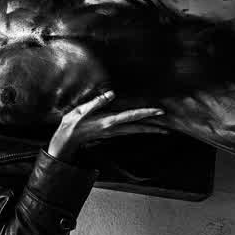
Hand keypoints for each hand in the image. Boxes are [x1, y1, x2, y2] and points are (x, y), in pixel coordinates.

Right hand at [47, 90, 166, 162]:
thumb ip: (97, 102)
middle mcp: (113, 128)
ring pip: (134, 131)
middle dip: (153, 127)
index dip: (146, 113)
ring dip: (148, 130)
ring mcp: (112, 132)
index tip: (159, 112)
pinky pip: (128, 131)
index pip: (131, 116)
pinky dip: (138, 130)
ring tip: (162, 130)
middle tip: (169, 127)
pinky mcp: (110, 133)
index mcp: (108, 121)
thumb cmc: (71, 124)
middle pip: (137, 128)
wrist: (66, 141)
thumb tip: (112, 93)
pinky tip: (144, 129)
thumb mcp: (80, 111)